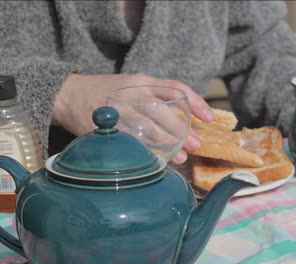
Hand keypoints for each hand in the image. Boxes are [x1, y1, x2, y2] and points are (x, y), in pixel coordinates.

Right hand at [53, 73, 213, 163]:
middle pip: (162, 110)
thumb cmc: (108, 93)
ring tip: (181, 157)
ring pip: (147, 125)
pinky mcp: (106, 124)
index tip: (209, 118)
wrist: (69, 94)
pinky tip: (155, 160)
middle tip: (196, 144)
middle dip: (181, 129)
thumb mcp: (133, 86)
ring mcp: (118, 108)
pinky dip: (144, 150)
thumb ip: (156, 100)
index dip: (195, 102)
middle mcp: (132, 92)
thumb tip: (184, 124)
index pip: (175, 88)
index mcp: (143, 81)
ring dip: (166, 143)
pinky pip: (128, 139)